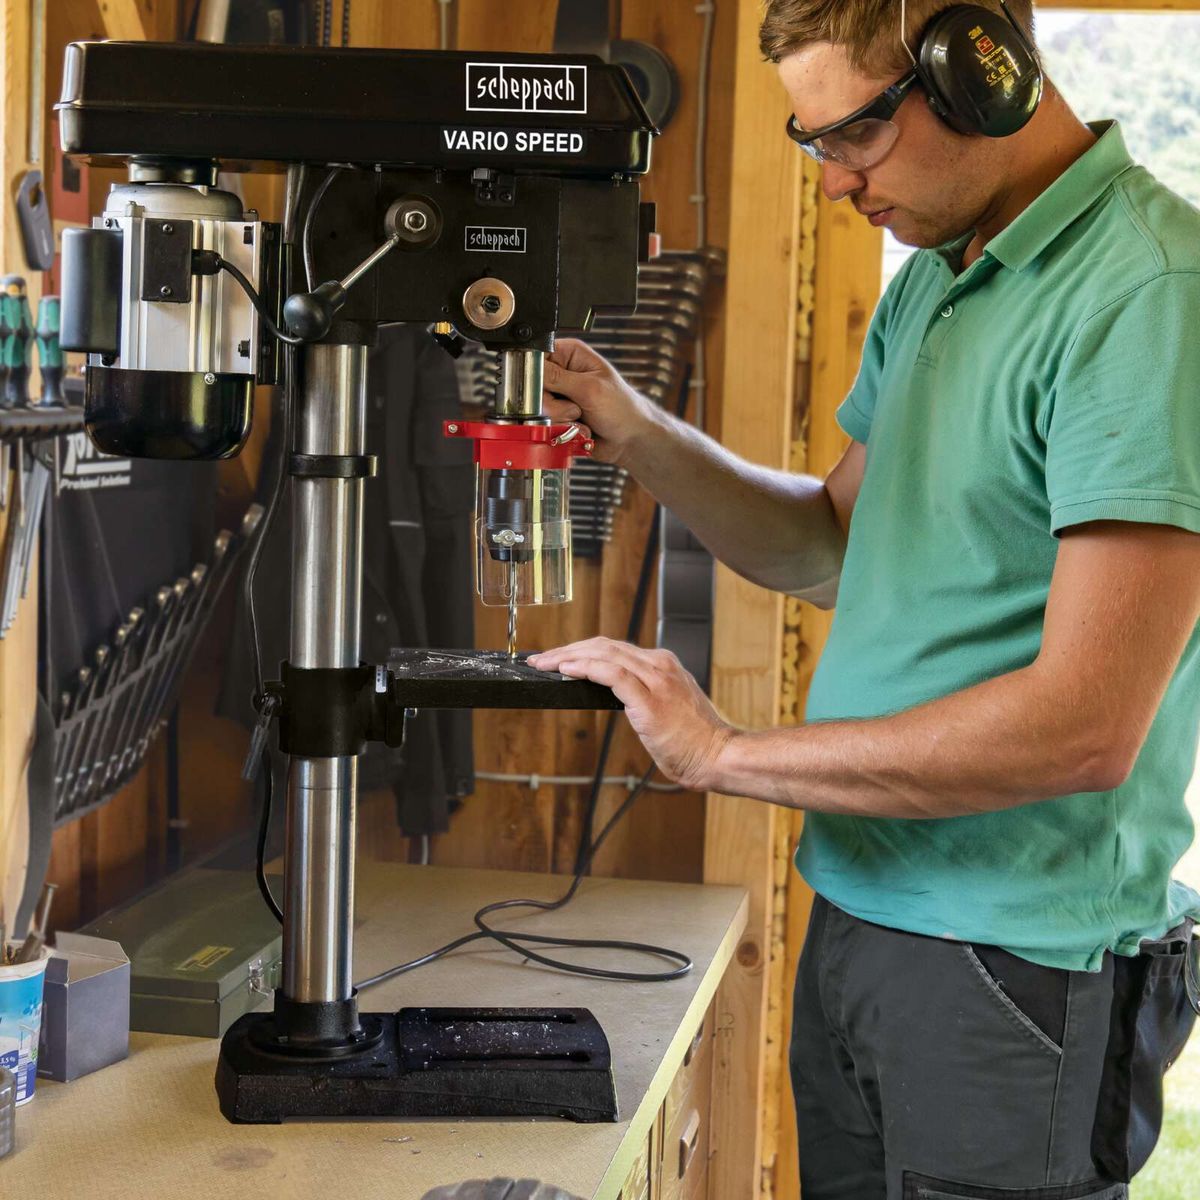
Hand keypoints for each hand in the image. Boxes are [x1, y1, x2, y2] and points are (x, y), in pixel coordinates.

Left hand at [527, 638, 733, 790]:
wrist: (717, 756)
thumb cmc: (694, 741)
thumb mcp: (667, 708)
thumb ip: (646, 695)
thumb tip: (618, 696)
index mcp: (663, 664)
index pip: (614, 649)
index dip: (582, 651)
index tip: (559, 659)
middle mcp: (659, 665)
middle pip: (604, 646)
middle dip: (568, 650)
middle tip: (541, 659)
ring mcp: (655, 679)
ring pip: (603, 655)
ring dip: (568, 657)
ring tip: (544, 664)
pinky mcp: (650, 699)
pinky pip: (611, 674)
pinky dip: (585, 668)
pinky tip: (566, 671)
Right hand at [541, 338, 656, 465]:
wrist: (630, 439)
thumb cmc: (622, 409)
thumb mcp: (590, 389)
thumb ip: (558, 378)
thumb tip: (533, 368)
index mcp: (569, 355)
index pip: (536, 357)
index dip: (537, 375)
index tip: (550, 390)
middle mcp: (562, 373)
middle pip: (533, 388)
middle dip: (554, 405)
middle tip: (575, 408)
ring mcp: (559, 396)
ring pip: (538, 410)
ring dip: (561, 420)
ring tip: (581, 419)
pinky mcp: (558, 416)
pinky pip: (546, 425)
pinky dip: (562, 430)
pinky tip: (580, 428)